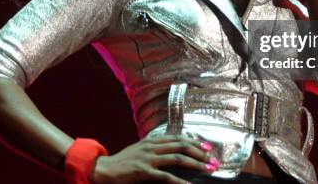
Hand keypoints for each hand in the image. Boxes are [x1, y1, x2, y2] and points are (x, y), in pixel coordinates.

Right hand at [90, 134, 218, 183]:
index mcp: (152, 140)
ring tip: (207, 168)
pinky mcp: (144, 172)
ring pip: (177, 158)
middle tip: (212, 159)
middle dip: (199, 152)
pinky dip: (180, 181)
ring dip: (195, 163)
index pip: (178, 138)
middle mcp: (152, 146)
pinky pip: (166, 177)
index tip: (207, 147)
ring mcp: (148, 158)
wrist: (105, 169)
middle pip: (181, 145)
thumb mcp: (140, 149)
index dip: (194, 142)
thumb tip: (172, 148)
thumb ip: (155, 147)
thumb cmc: (123, 161)